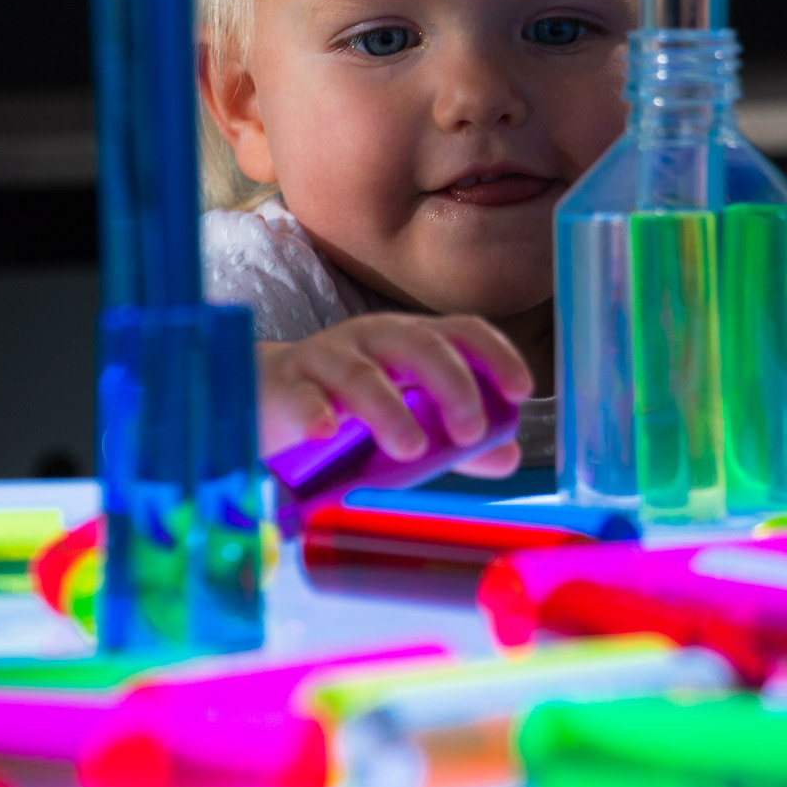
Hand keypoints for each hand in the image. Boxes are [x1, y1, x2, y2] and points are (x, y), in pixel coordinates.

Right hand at [256, 313, 532, 478]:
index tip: (519, 391)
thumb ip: (453, 437)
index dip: (495, 355)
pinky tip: (325, 432)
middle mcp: (372, 341)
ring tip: (410, 448)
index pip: (461, 332)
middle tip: (469, 431)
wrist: (266, 398)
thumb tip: (507, 454)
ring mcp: (326, 360)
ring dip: (389, 409)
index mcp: (410, 343)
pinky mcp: (285, 387)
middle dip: (451, 384)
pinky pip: (301, 396)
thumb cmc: (346, 405)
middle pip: (418, 345)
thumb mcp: (406, 415)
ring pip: (361, 374)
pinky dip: (314, 413)